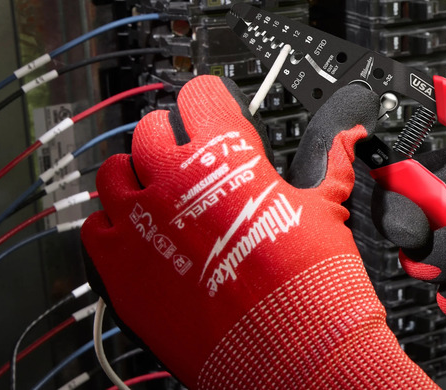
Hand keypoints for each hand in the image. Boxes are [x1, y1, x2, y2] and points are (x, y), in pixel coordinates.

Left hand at [81, 76, 437, 388]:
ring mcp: (140, 221)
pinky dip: (114, 226)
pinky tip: (142, 238)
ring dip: (137, 177)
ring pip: (115, 172)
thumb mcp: (328, 208)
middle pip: (152, 129)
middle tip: (195, 164)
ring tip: (163, 198)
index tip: (213, 114)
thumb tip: (349, 139)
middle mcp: (176, 178)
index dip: (210, 102)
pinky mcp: (118, 267)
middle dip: (174, 140)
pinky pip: (96, 225)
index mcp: (227, 155)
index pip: (200, 95)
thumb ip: (332, 163)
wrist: (295, 351)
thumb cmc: (312, 282)